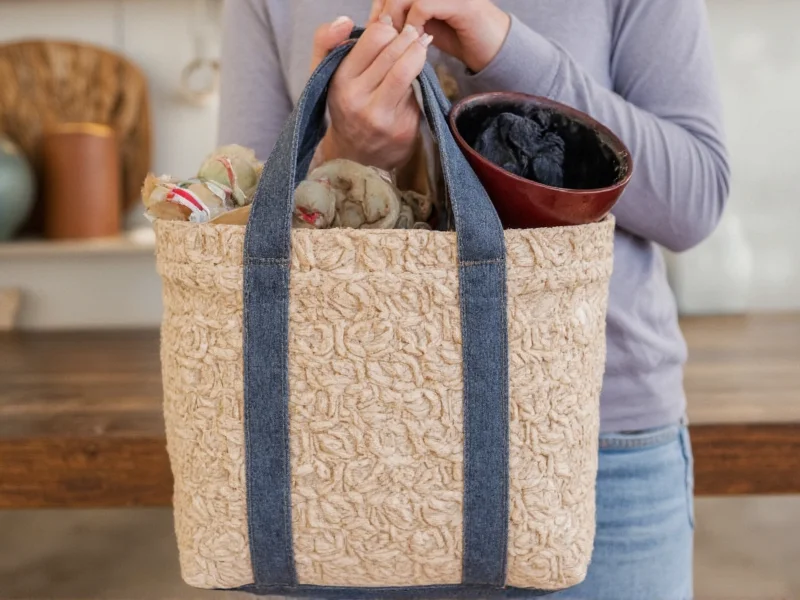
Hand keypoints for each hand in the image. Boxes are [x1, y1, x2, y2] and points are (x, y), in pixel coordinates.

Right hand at [310, 18, 432, 170]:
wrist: (355, 158)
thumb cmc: (344, 107)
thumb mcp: (324, 74)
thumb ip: (325, 41)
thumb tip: (345, 20)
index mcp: (340, 82)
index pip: (374, 37)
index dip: (388, 28)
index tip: (392, 29)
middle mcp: (359, 101)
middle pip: (395, 51)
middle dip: (409, 37)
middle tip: (415, 33)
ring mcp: (383, 118)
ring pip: (408, 70)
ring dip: (419, 53)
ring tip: (421, 46)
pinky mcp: (403, 129)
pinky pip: (416, 94)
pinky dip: (418, 82)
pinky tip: (414, 80)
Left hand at [368, 0, 510, 72]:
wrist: (492, 47)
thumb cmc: (458, 35)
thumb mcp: (425, 23)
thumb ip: (404, 16)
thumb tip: (376, 20)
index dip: (380, 7)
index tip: (375, 31)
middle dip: (384, 13)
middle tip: (382, 38)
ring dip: (396, 19)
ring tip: (397, 40)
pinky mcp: (460, 3)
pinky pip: (422, 6)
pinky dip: (413, 24)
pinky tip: (415, 40)